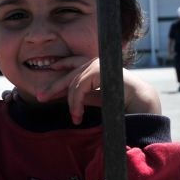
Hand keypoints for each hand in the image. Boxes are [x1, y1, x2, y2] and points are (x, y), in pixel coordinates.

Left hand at [35, 57, 160, 123]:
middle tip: (40, 97)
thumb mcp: (95, 97)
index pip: (72, 62)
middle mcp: (95, 62)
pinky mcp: (98, 71)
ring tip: (75, 117)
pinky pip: (78, 87)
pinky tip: (77, 115)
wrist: (139, 101)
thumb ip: (81, 94)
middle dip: (53, 86)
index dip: (59, 65)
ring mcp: (97, 64)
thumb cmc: (119, 100)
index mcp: (95, 66)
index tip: (48, 69)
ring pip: (72, 83)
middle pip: (68, 73)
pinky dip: (75, 102)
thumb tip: (63, 97)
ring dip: (71, 103)